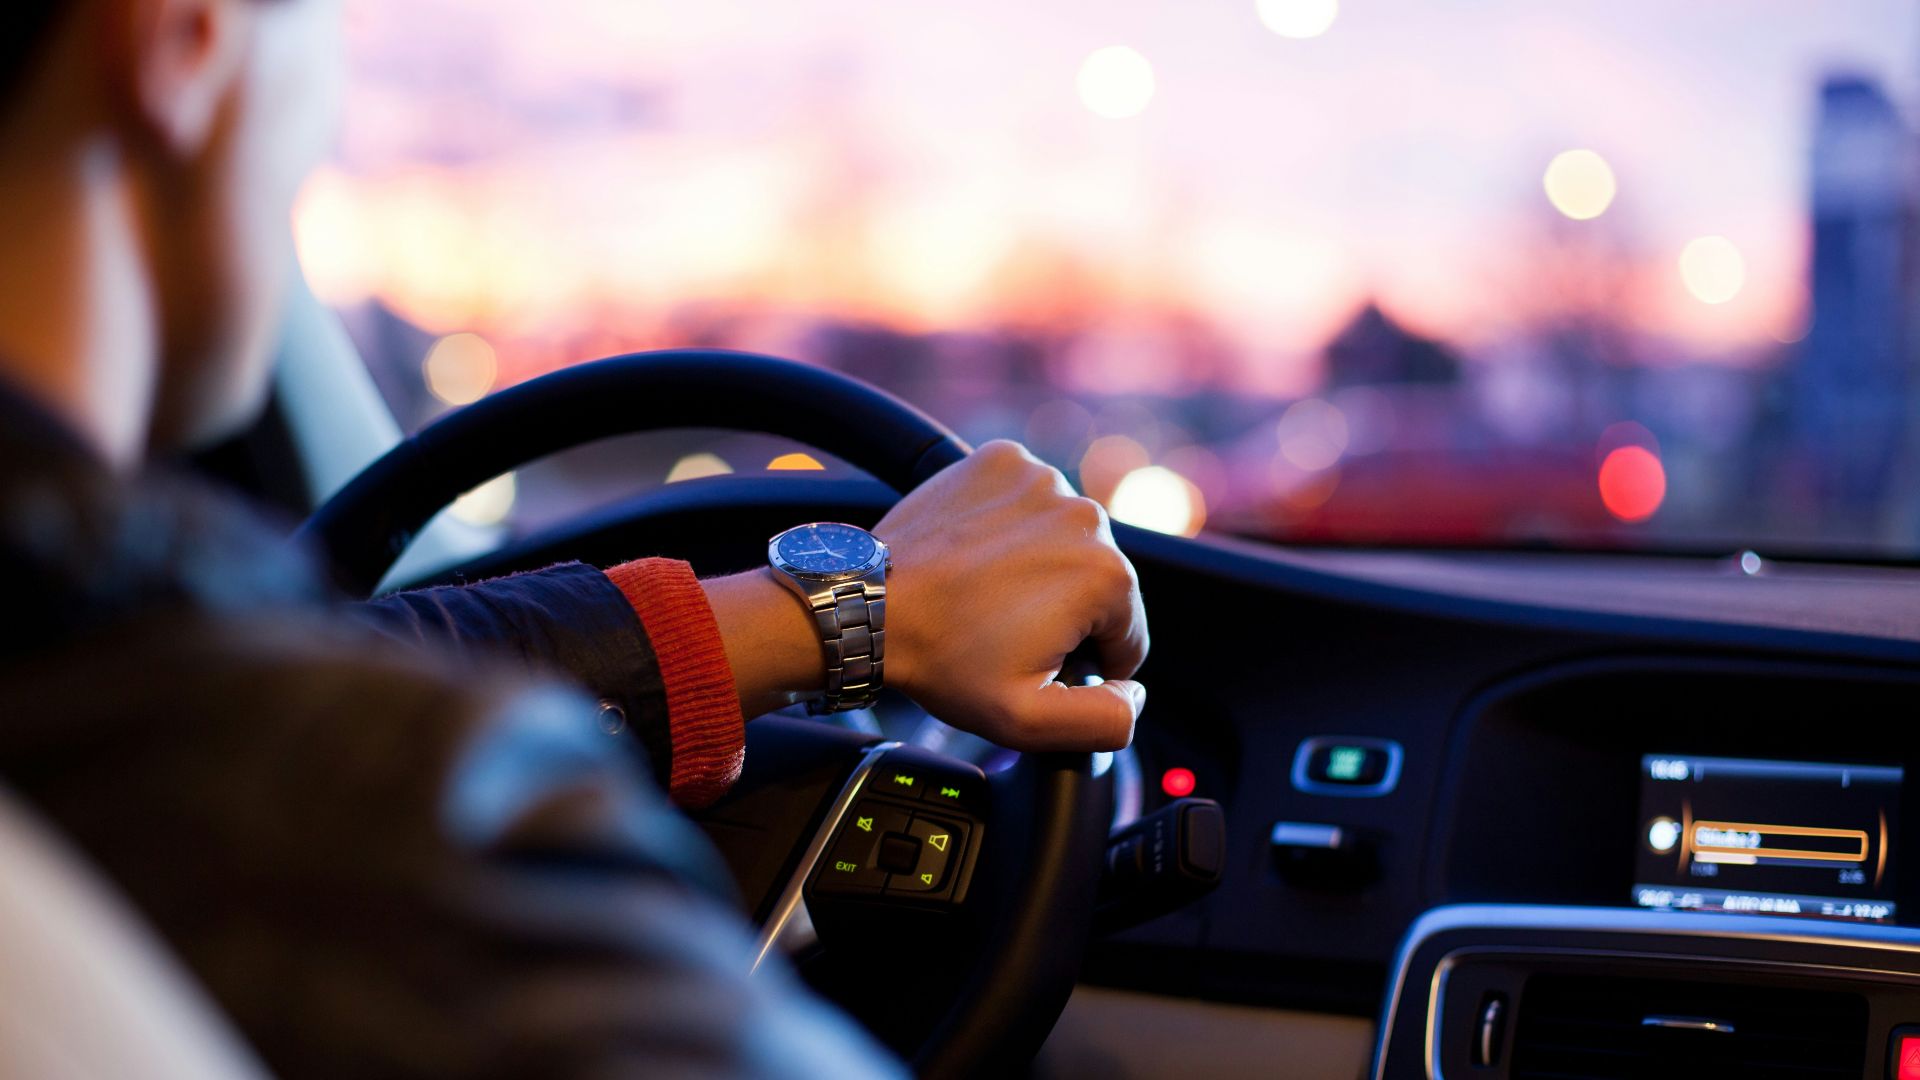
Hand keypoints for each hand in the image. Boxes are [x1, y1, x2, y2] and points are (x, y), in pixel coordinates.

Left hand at [875, 441, 1148, 750]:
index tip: (1032, 661)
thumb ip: (1105, 720)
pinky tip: (978, 555)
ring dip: (1040, 566)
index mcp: (1107, 576)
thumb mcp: (1030, 720)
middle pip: (1099, 583)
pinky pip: (1028, 501)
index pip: (1127, 636)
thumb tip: (1135, 694)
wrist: (870, 604)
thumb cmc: (943, 659)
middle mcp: (1086, 515)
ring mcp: (1042, 479)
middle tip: (1002, 631)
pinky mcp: (1004, 461)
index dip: (1084, 663)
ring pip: (1065, 540)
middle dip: (1063, 613)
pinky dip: (1012, 525)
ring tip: (986, 593)